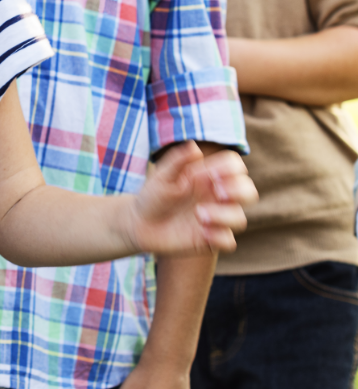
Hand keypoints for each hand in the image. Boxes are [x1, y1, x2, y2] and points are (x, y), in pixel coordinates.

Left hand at [126, 141, 256, 254]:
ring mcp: (216, 219)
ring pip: (240, 218)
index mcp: (208, 177)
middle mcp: (216, 198)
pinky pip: (229, 241)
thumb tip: (195, 146)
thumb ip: (177, 160)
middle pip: (249, 191)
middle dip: (239, 191)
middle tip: (217, 192)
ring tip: (198, 214)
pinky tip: (202, 233)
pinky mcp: (210, 240)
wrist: (139, 224)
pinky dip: (219, 237)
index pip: (235, 166)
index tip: (213, 175)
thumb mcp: (161, 176)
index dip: (231, 168)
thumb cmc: (152, 195)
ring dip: (224, 215)